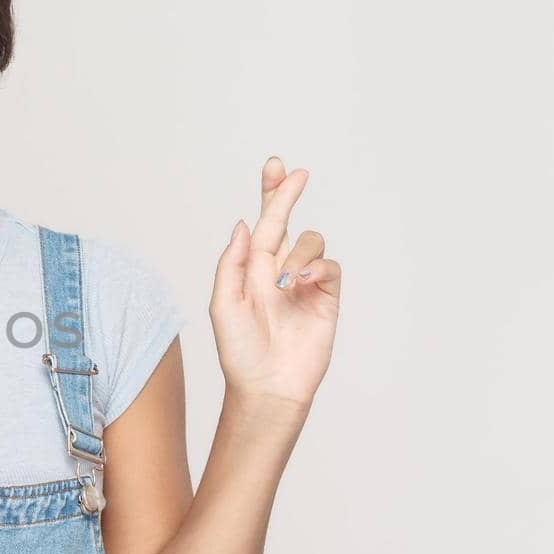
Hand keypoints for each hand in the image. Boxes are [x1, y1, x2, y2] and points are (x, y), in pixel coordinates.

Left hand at [209, 156, 340, 412]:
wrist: (266, 387)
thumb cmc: (239, 351)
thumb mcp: (224, 305)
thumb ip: (232, 263)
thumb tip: (245, 224)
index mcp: (252, 268)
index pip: (262, 223)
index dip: (270, 195)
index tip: (275, 166)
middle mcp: (278, 269)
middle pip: (288, 221)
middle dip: (289, 195)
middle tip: (297, 174)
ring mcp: (304, 283)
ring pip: (311, 242)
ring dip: (297, 253)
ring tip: (283, 282)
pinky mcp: (326, 298)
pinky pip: (329, 267)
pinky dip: (316, 267)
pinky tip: (300, 283)